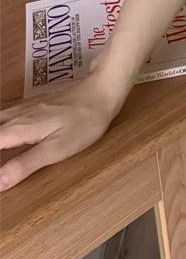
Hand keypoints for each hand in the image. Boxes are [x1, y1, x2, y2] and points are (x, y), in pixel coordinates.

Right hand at [0, 75, 127, 190]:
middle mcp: (15, 116)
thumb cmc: (83, 122)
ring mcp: (23, 108)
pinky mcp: (32, 105)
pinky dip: (1, 129)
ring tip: (5, 156)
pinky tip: (8, 138)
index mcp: (16, 129)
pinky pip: (5, 118)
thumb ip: (24, 165)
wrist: (102, 91)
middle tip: (3, 166)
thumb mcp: (56, 149)